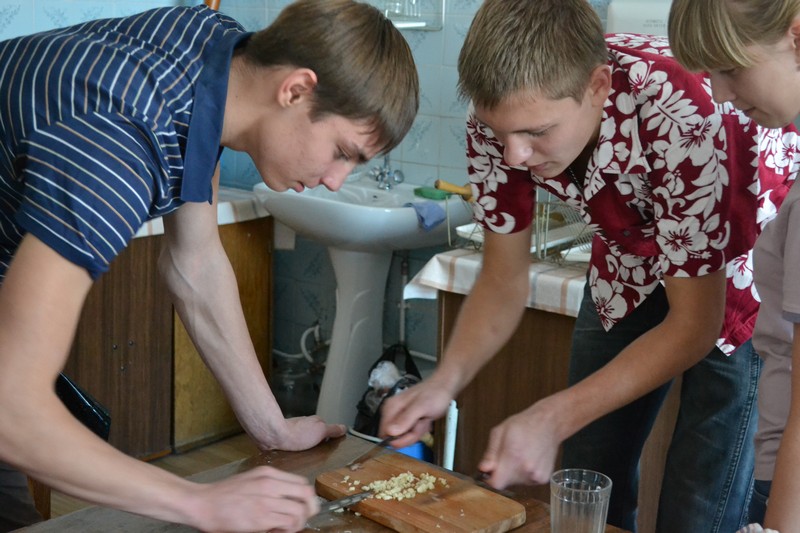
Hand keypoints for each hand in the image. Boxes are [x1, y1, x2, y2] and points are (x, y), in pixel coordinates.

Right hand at [185, 466, 317, 532]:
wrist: (202, 503)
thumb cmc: (224, 495)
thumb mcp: (251, 479)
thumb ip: (271, 484)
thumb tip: (289, 497)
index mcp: (269, 473)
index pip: (302, 483)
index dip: (305, 497)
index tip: (301, 507)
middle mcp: (271, 483)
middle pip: (307, 494)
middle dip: (308, 509)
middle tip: (299, 519)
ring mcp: (267, 500)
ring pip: (300, 511)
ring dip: (297, 522)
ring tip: (284, 527)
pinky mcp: (261, 517)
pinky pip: (288, 524)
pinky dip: (287, 530)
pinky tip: (275, 530)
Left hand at [271, 416, 346, 451]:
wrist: (275, 437)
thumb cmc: (297, 435)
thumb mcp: (321, 431)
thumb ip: (333, 430)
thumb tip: (344, 428)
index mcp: (315, 420)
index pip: (327, 430)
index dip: (329, 439)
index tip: (329, 448)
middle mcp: (305, 423)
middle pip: (316, 434)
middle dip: (318, 443)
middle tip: (318, 454)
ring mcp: (294, 429)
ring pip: (305, 439)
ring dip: (306, 446)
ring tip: (307, 456)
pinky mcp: (285, 437)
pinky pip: (295, 444)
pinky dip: (297, 448)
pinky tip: (296, 455)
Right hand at [379, 377, 453, 447]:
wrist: (444, 387)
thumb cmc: (434, 393)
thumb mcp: (420, 407)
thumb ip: (405, 419)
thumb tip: (390, 432)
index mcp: (391, 407)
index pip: (384, 433)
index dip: (398, 438)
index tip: (410, 434)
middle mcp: (394, 412)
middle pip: (396, 436)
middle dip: (411, 434)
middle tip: (421, 422)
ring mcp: (402, 417)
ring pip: (406, 436)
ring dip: (418, 431)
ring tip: (425, 418)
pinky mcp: (409, 421)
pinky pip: (412, 433)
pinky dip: (421, 429)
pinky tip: (426, 420)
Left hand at [478, 399, 562, 488]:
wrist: (548, 424)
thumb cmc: (524, 425)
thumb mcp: (499, 432)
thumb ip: (490, 453)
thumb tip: (483, 469)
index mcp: (513, 456)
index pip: (496, 483)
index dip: (490, 478)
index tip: (491, 470)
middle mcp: (526, 469)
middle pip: (505, 483)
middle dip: (502, 472)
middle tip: (508, 456)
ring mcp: (536, 475)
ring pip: (516, 482)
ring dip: (514, 472)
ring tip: (521, 455)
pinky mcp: (543, 478)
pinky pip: (527, 481)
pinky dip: (526, 473)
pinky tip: (529, 459)